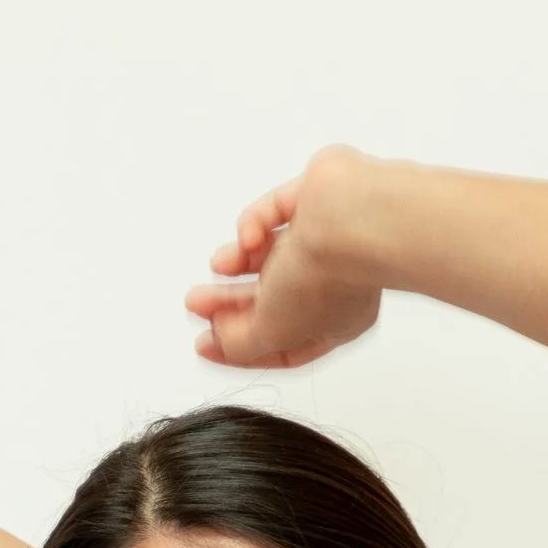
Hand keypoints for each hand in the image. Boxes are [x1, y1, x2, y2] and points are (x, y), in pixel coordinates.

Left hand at [185, 154, 383, 370]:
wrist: (352, 220)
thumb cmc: (327, 281)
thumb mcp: (274, 331)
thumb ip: (241, 342)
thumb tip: (219, 338)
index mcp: (334, 323)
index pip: (281, 344)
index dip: (240, 349)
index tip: (205, 345)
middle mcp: (332, 282)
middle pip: (270, 299)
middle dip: (229, 302)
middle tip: (194, 301)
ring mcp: (325, 238)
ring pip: (269, 253)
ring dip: (238, 260)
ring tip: (219, 263)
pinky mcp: (314, 198)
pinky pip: (274, 213)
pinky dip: (255, 224)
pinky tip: (250, 235)